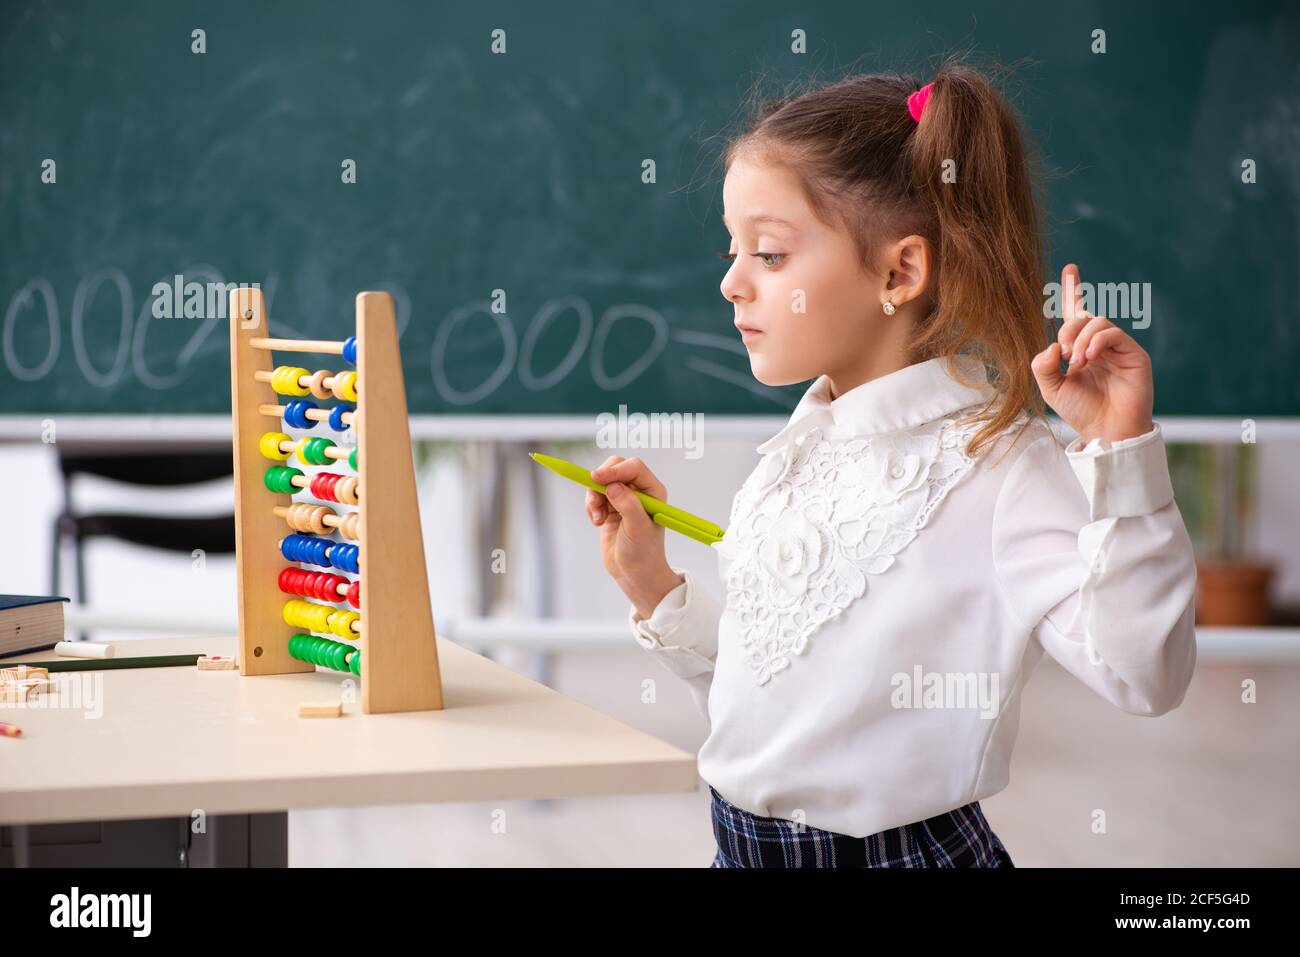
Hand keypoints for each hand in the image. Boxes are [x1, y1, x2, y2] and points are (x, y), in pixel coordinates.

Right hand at [587, 456, 683, 617]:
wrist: (634, 573)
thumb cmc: (643, 553)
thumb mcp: (638, 529)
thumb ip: (628, 505)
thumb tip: (613, 486)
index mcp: (653, 491)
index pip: (634, 467)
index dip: (615, 470)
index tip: (597, 478)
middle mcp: (639, 491)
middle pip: (615, 467)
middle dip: (601, 481)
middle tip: (594, 500)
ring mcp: (623, 497)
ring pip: (601, 480)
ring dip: (594, 497)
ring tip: (598, 518)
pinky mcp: (609, 506)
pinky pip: (594, 494)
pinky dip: (591, 506)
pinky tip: (597, 522)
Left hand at [1031, 263, 1154, 444]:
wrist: (1105, 432)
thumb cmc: (1081, 411)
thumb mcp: (1051, 389)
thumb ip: (1043, 366)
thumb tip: (1051, 346)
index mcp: (1080, 348)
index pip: (1076, 313)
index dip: (1073, 290)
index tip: (1070, 269)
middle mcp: (1099, 344)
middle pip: (1083, 315)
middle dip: (1068, 329)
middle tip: (1064, 355)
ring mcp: (1118, 348)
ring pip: (1097, 322)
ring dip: (1080, 339)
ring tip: (1075, 364)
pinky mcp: (1134, 355)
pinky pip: (1113, 334)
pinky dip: (1096, 342)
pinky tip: (1088, 358)